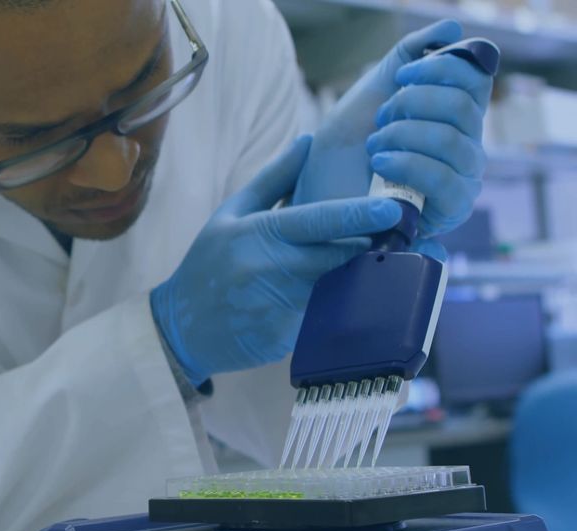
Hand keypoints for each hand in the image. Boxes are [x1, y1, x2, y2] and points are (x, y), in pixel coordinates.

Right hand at [151, 137, 402, 383]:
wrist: (181, 329)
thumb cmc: (207, 265)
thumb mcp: (230, 216)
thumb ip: (272, 180)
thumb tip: (309, 141)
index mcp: (254, 232)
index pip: (316, 220)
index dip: (358, 214)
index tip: (392, 207)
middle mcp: (266, 267)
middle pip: (334, 254)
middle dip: (369, 245)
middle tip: (403, 234)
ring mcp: (277, 304)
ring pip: (335, 285)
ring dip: (361, 274)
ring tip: (385, 262)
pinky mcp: (286, 335)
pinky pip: (325, 313)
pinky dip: (343, 301)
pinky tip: (357, 295)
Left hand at [295, 20, 493, 241]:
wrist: (315, 199)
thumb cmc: (343, 152)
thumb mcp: (372, 93)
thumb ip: (407, 56)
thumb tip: (450, 29)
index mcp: (454, 116)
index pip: (475, 80)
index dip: (441, 69)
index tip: (402, 76)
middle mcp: (465, 146)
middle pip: (466, 107)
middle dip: (414, 104)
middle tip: (381, 119)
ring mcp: (462, 179)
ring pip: (455, 140)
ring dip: (405, 135)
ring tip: (374, 146)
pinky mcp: (450, 210)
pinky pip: (447, 180)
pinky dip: (410, 164)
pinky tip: (381, 163)